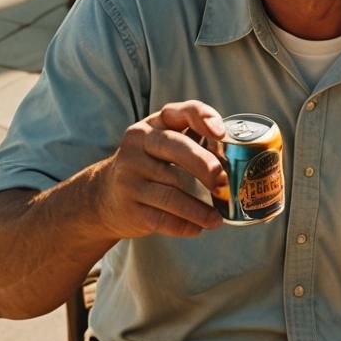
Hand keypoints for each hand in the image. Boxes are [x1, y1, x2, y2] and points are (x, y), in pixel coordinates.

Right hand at [98, 100, 228, 239]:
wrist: (103, 196)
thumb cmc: (148, 167)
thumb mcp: (161, 145)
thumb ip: (193, 141)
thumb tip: (238, 158)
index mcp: (151, 126)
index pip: (178, 112)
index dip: (202, 118)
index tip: (221, 133)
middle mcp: (137, 146)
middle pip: (175, 148)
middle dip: (204, 165)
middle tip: (223, 183)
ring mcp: (130, 177)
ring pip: (171, 192)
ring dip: (199, 209)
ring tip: (217, 219)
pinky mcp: (129, 207)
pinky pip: (161, 218)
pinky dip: (183, 225)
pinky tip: (197, 228)